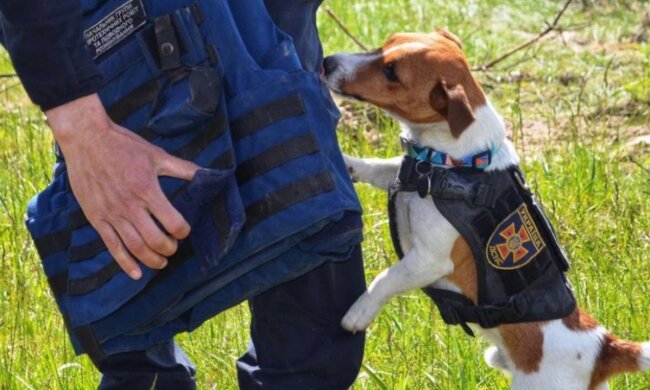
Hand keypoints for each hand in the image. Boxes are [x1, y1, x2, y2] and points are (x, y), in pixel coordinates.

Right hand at [46, 94, 198, 279]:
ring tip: (161, 262)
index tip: (183, 230)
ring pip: (135, 248)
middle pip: (155, 240)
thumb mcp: (156, 155)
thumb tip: (209, 173)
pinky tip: (136, 273)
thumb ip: (183, 168)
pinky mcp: (97, 218)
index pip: (173, 223)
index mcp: (148, 190)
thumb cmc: (124, 145)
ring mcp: (112, 214)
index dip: (182, 231)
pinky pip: (112, 247)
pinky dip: (125, 263)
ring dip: (152, 260)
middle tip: (173, 248)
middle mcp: (130, 206)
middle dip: (169, 249)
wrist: (86, 139)